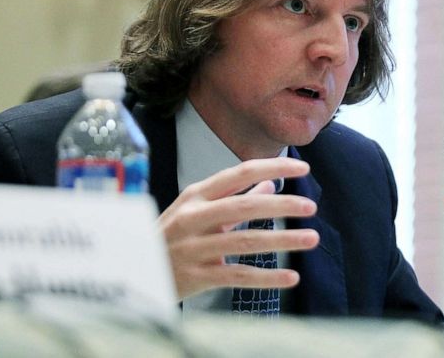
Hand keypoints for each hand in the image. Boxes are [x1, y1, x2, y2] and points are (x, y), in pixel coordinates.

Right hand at [159, 158, 319, 299]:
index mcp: (196, 196)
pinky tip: (291, 277)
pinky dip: (267, 277)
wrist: (131, 271)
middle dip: (282, 205)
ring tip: (311, 238)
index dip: (273, 167)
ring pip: (245, 242)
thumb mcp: (197, 209)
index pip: (240, 173)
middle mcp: (194, 218)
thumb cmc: (170, 236)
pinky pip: (238, 276)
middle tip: (311, 206)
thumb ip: (235, 196)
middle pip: (244, 206)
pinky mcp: (196, 276)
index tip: (303, 166)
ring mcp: (194, 248)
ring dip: (282, 240)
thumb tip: (270, 182)